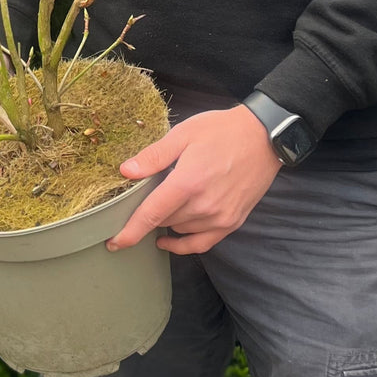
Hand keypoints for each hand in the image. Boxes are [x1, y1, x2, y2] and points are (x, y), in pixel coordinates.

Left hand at [106, 106, 282, 254]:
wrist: (263, 137)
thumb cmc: (221, 131)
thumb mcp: (183, 134)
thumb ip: (154, 156)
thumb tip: (125, 171)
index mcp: (187, 183)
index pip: (151, 215)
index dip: (129, 232)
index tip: (113, 243)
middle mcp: (203, 207)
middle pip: (164, 221)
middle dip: (148, 215)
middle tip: (138, 201)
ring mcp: (220, 217)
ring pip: (180, 230)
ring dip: (166, 223)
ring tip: (158, 207)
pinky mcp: (232, 222)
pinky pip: (202, 243)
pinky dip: (184, 244)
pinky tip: (170, 240)